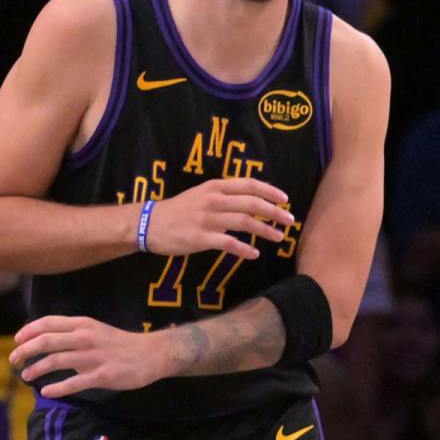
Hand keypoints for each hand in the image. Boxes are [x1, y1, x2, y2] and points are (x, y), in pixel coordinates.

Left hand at [10, 316, 167, 397]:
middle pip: (47, 341)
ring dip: (36, 369)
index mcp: (83, 324)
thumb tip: (45, 339)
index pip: (49, 322)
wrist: (150, 354)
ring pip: (55, 361)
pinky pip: (73, 383)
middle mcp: (85, 337)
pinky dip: (56, 389)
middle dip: (25, 350)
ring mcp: (93, 357)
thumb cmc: (119, 343)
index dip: (28, 330)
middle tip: (13, 360)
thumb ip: (72, 333)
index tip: (16, 340)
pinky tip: (46, 392)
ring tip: (26, 376)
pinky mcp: (101, 376)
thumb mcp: (95, 329)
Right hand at [148, 178, 294, 258]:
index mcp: (215, 186)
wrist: (150, 223)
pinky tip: (254, 254)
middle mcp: (213, 200)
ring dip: (265, 230)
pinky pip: (228, 243)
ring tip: (279, 237)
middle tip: (290, 219)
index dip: (269, 191)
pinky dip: (244, 249)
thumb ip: (224, 195)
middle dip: (274, 211)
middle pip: (251, 203)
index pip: (248, 184)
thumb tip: (251, 199)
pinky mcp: (201, 238)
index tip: (285, 199)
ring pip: (244, 222)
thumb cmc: (179, 210)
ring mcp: (207, 219)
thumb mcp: (201, 194)